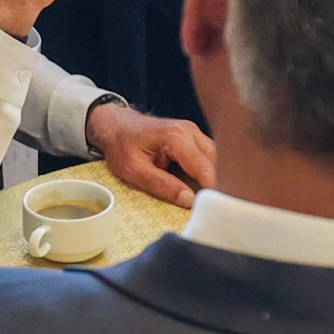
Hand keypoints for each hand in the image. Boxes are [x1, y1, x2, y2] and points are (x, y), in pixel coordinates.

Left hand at [87, 104, 213, 207]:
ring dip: (214, 176)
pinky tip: (204, 186)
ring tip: (211, 198)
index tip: (217, 206)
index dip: (213, 188)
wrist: (115, 126)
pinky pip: (207, 155)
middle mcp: (189, 131)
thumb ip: (162, 185)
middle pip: (215, 161)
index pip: (203, 167)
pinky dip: (208, 171)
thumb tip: (189, 200)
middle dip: (218, 183)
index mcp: (176, 137)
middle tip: (215, 206)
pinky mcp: (192, 138)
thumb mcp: (135, 171)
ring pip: (215, 157)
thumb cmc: (122, 146)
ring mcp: (192, 132)